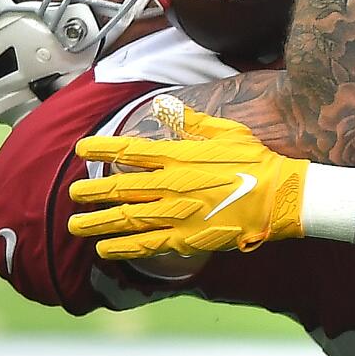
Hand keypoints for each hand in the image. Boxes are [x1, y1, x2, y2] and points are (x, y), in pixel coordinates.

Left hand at [67, 103, 306, 258]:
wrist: (280, 196)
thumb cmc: (255, 161)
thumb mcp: (226, 131)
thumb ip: (190, 121)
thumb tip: (162, 105)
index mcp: (179, 156)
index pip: (129, 151)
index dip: (101, 148)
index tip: (81, 148)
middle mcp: (171, 185)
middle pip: (120, 188)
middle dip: (92, 191)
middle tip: (73, 193)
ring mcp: (178, 214)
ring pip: (126, 218)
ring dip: (98, 222)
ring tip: (76, 225)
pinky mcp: (188, 239)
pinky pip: (147, 245)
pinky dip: (123, 248)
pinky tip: (104, 250)